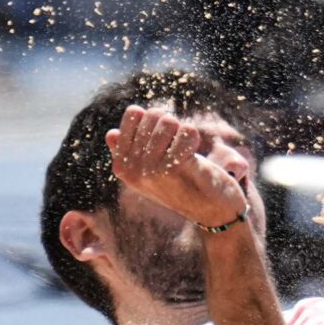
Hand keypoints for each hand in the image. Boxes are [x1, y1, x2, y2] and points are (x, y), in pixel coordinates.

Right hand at [105, 104, 249, 233]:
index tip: (163, 141)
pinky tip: (193, 157)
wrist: (211, 211)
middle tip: (178, 148)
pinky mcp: (172, 168)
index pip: (133, 113)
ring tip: (185, 153)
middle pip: (153, 114)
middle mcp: (131, 168)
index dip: (154, 119)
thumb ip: (131, 152)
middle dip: (172, 125)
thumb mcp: (152, 171)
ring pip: (169, 122)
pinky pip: (187, 132)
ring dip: (183, 133)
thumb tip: (111, 134)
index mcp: (122, 165)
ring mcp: (149, 169)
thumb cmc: (182, 185)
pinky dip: (194, 140)